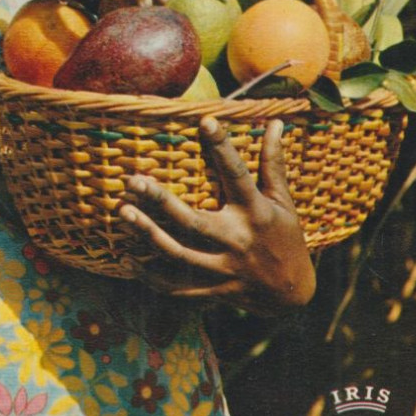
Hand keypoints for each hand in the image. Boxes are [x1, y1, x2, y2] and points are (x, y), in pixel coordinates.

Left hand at [119, 117, 315, 314]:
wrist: (292, 294)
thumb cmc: (285, 237)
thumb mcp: (283, 200)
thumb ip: (274, 162)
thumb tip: (275, 122)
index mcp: (256, 212)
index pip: (237, 174)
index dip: (222, 147)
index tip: (205, 121)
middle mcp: (237, 240)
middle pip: (193, 221)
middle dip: (160, 201)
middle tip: (133, 181)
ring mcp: (223, 269)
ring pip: (179, 254)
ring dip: (148, 234)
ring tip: (123, 213)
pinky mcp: (213, 289)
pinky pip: (177, 287)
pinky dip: (151, 276)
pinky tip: (127, 259)